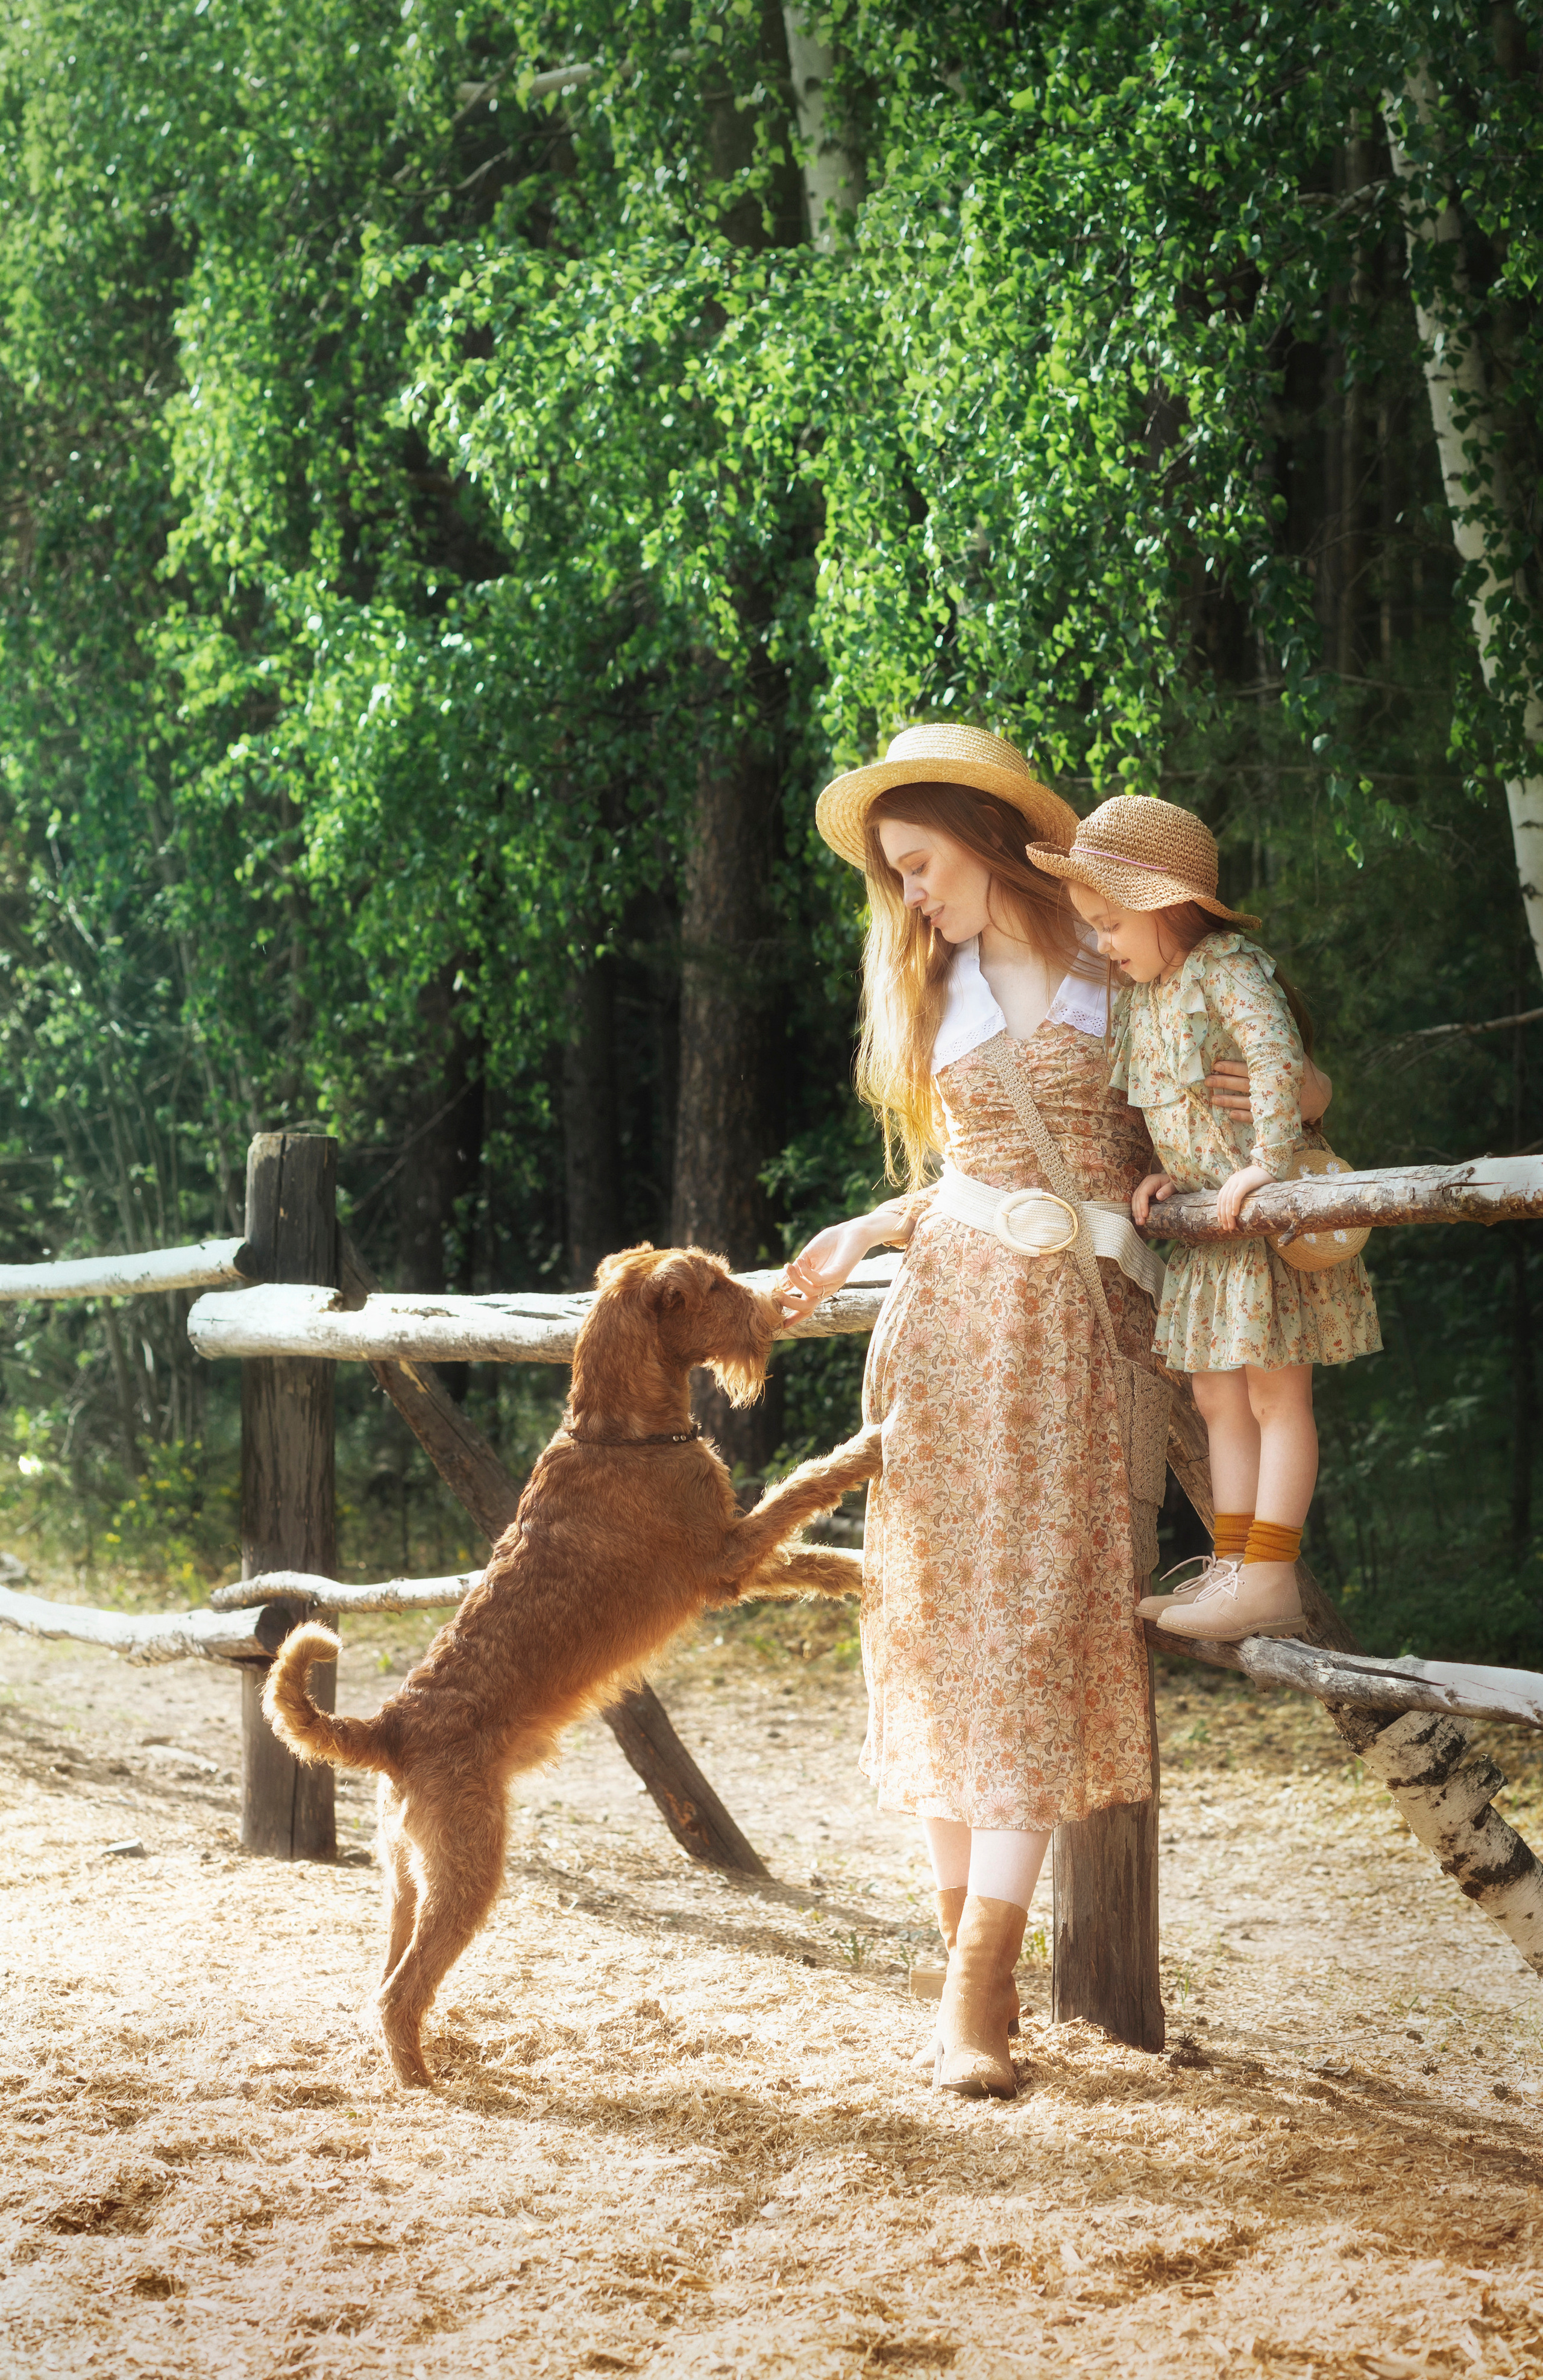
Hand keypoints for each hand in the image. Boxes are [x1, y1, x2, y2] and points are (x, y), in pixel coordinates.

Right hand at [778, 1214, 889, 1322]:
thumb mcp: (806, 1258)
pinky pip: (818, 1280)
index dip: (794, 1317)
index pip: (806, 1307)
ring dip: (795, 1280)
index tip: (781, 1326)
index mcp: (818, 1286)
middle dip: (790, 1303)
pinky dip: (805, 1272)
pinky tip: (799, 1261)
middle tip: (777, 1294)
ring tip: (787, 1266)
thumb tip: (781, 1285)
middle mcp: (826, 1288)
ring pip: (811, 1292)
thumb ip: (795, 1271)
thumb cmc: (830, 1242)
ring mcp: (833, 1282)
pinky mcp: (839, 1273)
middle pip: (807, 1307)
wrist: (852, 1230)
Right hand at [1131, 1172, 1177, 1226]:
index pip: (1143, 1193)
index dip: (1142, 1204)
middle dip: (1138, 1210)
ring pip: (1135, 1200)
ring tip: (1139, 1222)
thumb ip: (1168, 1190)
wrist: (1174, 1180)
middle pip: (1137, 1197)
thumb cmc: (1175, 1183)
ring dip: (1136, 1212)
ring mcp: (1143, 1188)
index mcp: (1151, 1181)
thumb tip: (1159, 1196)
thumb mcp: (1174, 1185)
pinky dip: (1137, 1210)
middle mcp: (1145, 1184)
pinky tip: (1138, 1217)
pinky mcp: (1143, 1193)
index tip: (1145, 1215)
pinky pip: (1137, 1201)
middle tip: (1141, 1222)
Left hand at [1206, 1056, 1331, 1123]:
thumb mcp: (1297, 1056)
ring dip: (1228, 1101)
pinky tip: (1230, 1115)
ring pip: (1246, 1102)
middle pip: (1242, 1084)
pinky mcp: (1276, 1116)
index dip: (1231, 1067)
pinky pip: (1256, 1118)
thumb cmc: (1305, 1073)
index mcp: (1274, 1071)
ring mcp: (1273, 1103)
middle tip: (1207, 1081)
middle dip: (1224, 1082)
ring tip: (1213, 1099)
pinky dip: (1243, 1117)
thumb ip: (1282, 1047)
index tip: (1216, 1065)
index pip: (1248, 1068)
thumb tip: (1270, 1028)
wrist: (1321, 1096)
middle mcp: (1271, 1087)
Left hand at [1215, 1163, 1273, 1229]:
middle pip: (1223, 1201)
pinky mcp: (1245, 1182)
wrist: (1269, 1165)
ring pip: (1228, 1200)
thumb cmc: (1261, 1179)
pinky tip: (1235, 1214)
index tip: (1221, 1221)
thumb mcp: (1248, 1186)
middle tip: (1226, 1228)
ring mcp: (1238, 1180)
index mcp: (1231, 1182)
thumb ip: (1243, 1194)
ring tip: (1231, 1225)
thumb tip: (1241, 1210)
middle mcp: (1232, 1181)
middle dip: (1223, 1216)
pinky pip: (1237, 1195)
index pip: (1221, 1198)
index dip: (1220, 1210)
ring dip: (1228, 1215)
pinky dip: (1234, 1205)